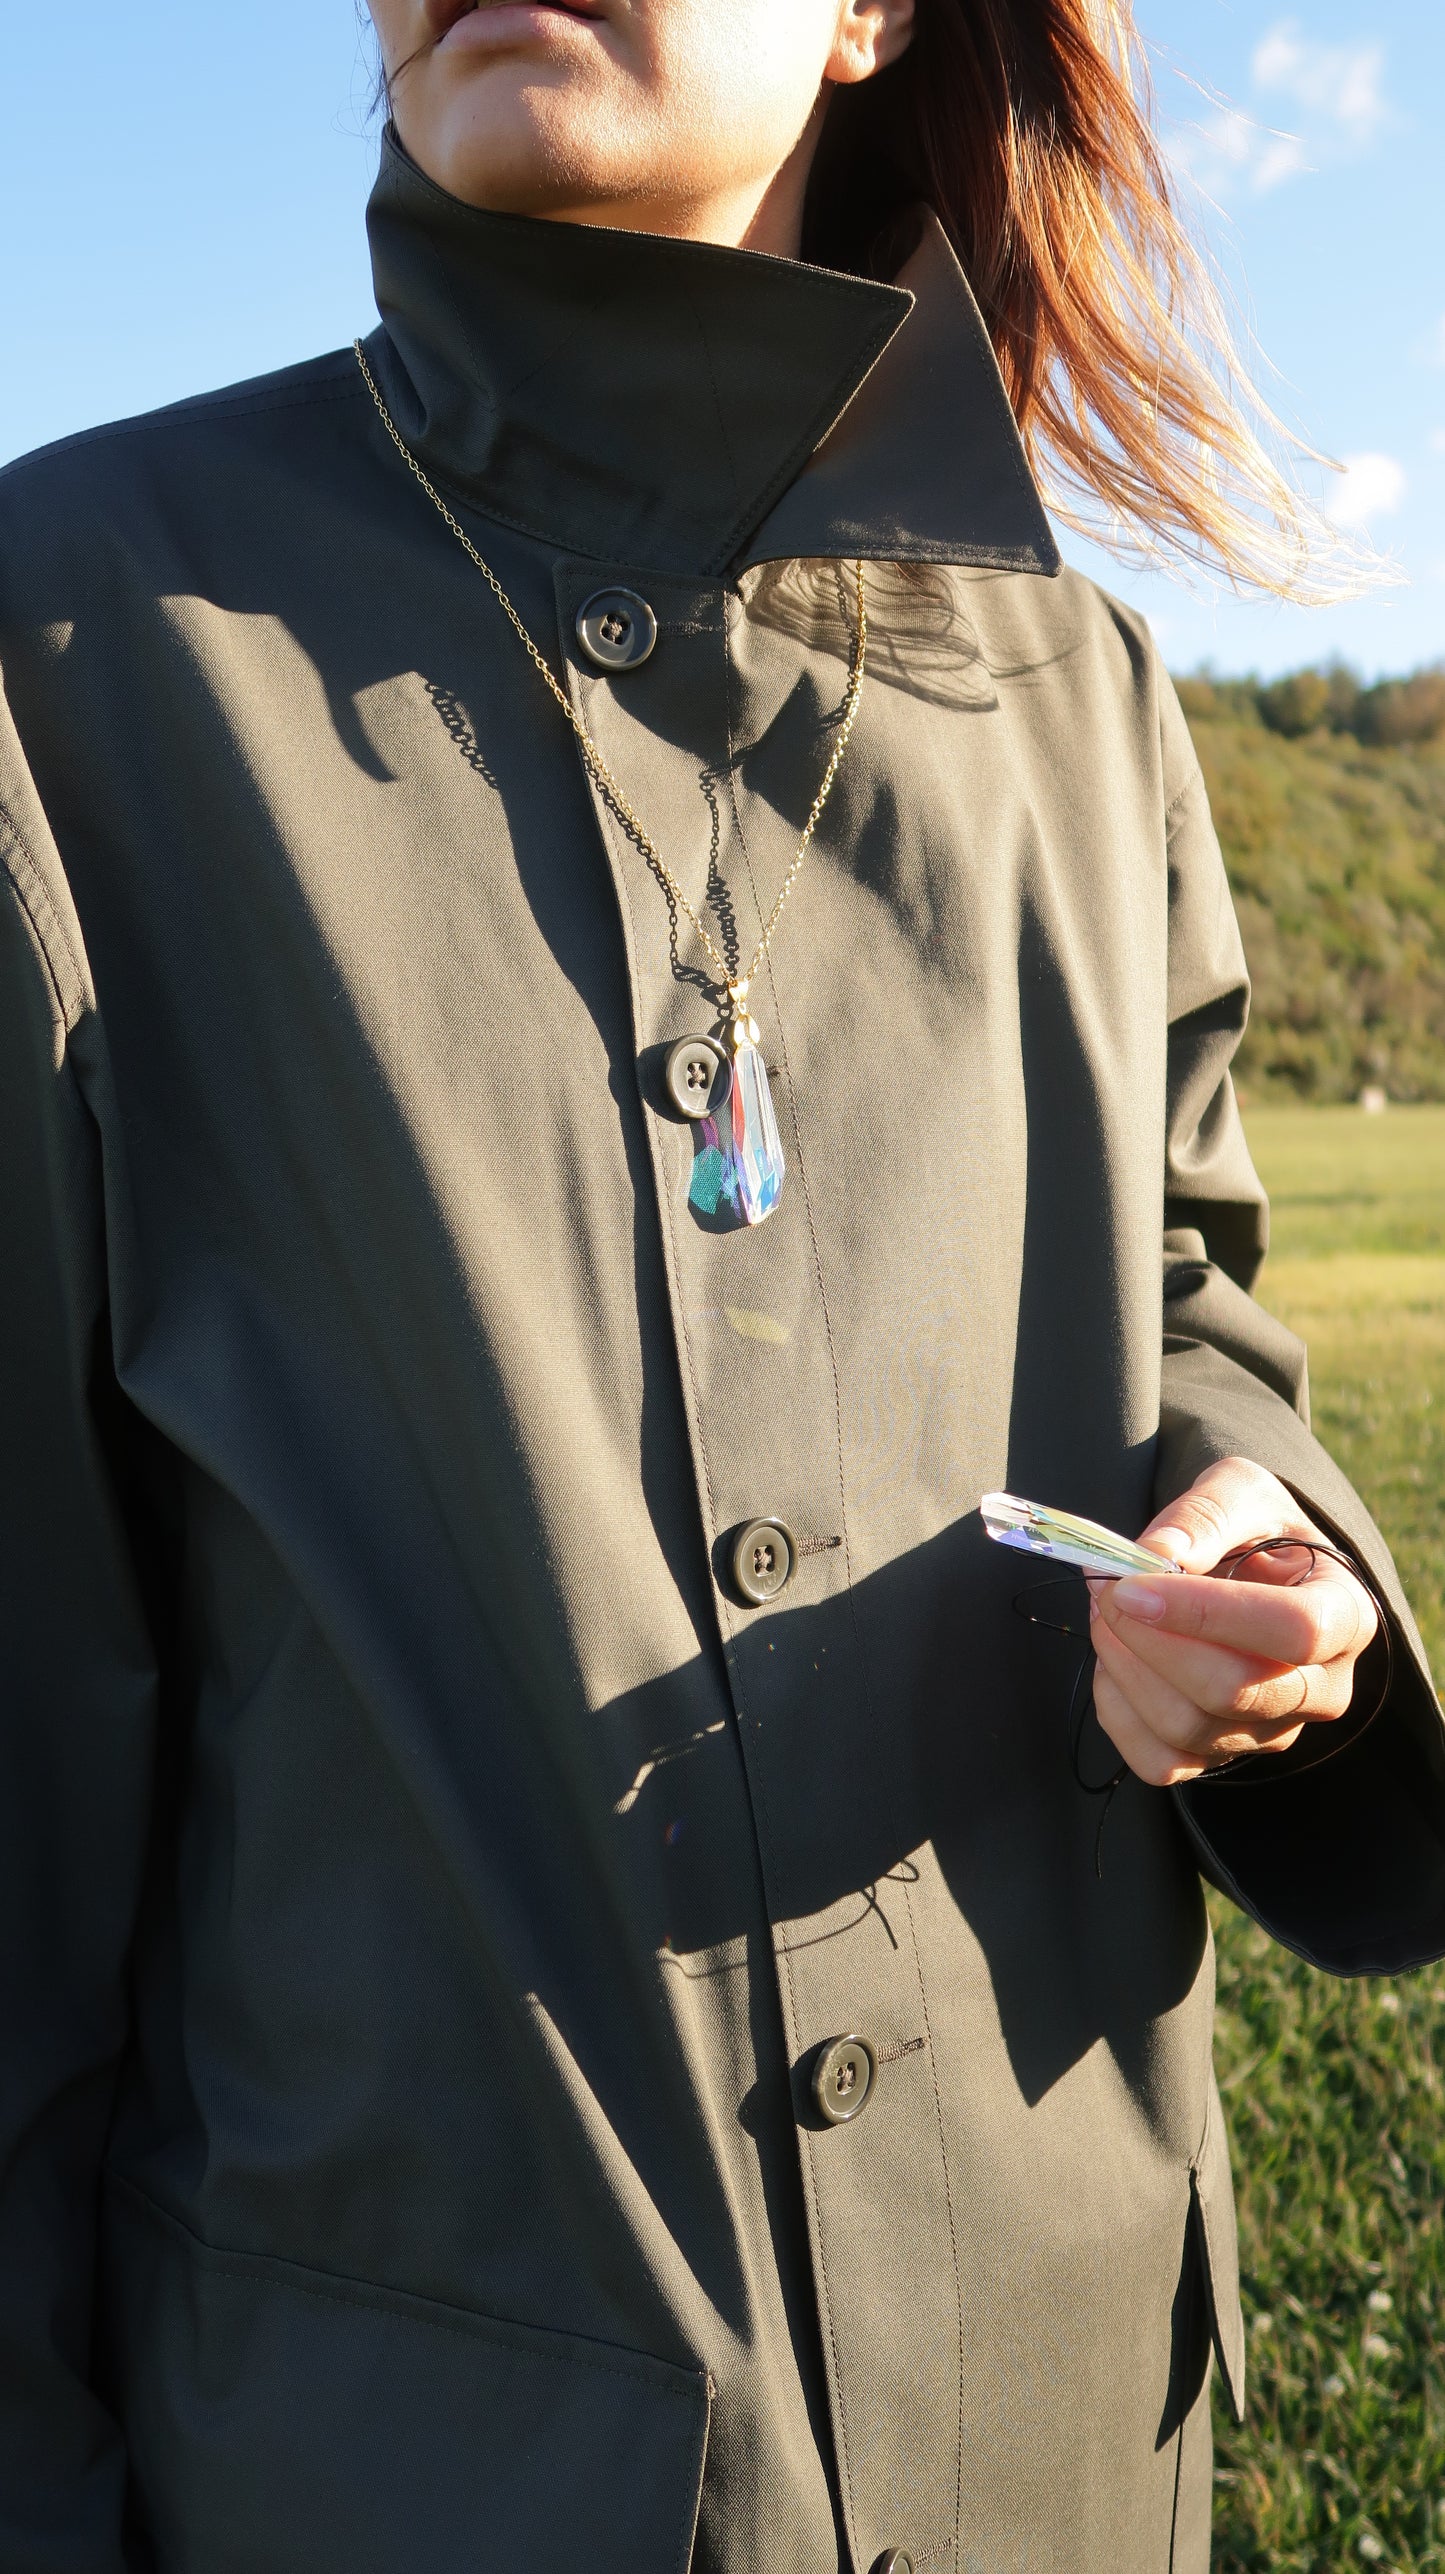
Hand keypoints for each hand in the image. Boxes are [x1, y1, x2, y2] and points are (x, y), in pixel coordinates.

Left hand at [1088, 1457, 1378, 1787]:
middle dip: (1149, 1639)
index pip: (1294, 1631)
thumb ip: (1204, 1516)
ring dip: (1123, 1666)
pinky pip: (1159, 1761)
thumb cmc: (1257, 1529)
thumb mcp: (1241, 1492)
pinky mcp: (1222, 1757)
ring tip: (1105, 1610)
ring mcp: (1271, 1732)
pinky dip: (1117, 1711)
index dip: (1206, 1613)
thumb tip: (1154, 1557)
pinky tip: (1114, 1660)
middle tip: (1107, 1587)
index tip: (1133, 1584)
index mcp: (1345, 1615)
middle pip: (1230, 1691)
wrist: (1254, 1570)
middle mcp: (1321, 1689)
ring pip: (1186, 1729)